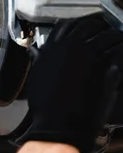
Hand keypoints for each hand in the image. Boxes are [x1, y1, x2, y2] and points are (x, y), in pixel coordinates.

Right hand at [14, 15, 122, 152]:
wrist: (59, 125)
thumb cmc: (46, 109)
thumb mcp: (37, 81)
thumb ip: (43, 63)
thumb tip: (42, 57)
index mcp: (51, 50)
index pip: (65, 27)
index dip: (74, 29)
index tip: (79, 34)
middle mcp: (70, 48)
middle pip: (87, 26)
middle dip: (94, 31)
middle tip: (97, 39)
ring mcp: (89, 55)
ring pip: (106, 34)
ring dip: (109, 38)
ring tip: (111, 47)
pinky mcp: (105, 65)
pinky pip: (117, 49)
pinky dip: (118, 50)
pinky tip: (116, 60)